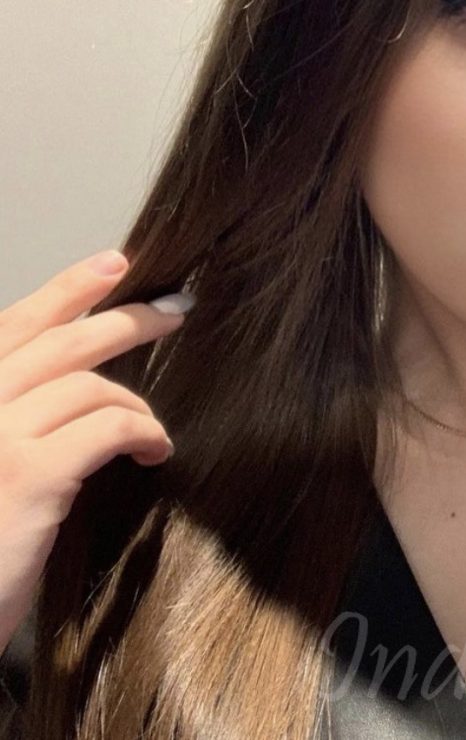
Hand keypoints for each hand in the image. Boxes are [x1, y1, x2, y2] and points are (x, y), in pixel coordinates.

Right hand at [0, 250, 189, 653]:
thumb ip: (17, 420)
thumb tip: (80, 391)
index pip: (13, 327)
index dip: (66, 290)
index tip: (113, 263)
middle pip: (59, 344)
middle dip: (125, 320)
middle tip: (175, 310)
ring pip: (90, 386)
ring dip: (136, 403)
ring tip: (152, 431)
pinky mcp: (28, 476)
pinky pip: (109, 427)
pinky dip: (143, 432)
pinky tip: (155, 451)